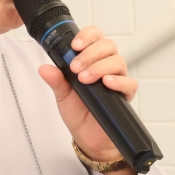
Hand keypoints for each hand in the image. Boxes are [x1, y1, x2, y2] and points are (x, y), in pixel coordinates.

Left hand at [37, 26, 138, 174]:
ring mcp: (117, 79)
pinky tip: (106, 83)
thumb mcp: (62, 95)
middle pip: (108, 46)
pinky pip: (129, 82)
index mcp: (91, 61)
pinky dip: (118, 81)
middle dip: (90, 53)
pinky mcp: (125, 95)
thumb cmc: (79, 113)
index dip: (87, 36)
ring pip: (118, 61)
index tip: (75, 46)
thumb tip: (45, 69)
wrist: (89, 138)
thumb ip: (56, 81)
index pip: (95, 38)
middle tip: (76, 67)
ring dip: (100, 67)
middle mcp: (106, 67)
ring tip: (85, 78)